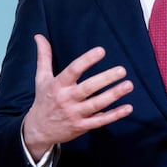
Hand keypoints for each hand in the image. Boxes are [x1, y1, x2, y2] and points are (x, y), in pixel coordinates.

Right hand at [22, 34, 133, 160]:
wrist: (37, 131)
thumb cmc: (44, 100)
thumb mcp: (41, 78)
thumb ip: (44, 57)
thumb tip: (38, 36)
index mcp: (58, 85)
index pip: (73, 71)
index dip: (86, 60)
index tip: (101, 50)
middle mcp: (66, 99)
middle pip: (88, 88)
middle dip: (105, 79)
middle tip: (122, 70)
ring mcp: (74, 114)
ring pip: (96, 104)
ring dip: (113, 95)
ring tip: (128, 85)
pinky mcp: (82, 126)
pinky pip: (100, 121)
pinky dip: (114, 115)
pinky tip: (128, 108)